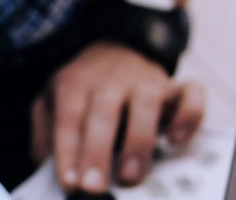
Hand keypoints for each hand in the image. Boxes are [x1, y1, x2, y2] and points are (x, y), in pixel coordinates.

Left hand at [30, 41, 204, 192]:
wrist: (114, 49)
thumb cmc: (81, 89)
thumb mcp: (50, 102)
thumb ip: (44, 133)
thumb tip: (45, 166)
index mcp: (74, 84)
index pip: (67, 120)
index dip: (66, 152)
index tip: (69, 183)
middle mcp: (109, 80)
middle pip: (102, 115)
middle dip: (97, 154)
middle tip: (94, 188)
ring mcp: (144, 80)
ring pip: (145, 107)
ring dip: (138, 144)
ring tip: (130, 177)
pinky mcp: (174, 86)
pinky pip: (190, 96)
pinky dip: (189, 116)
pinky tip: (176, 140)